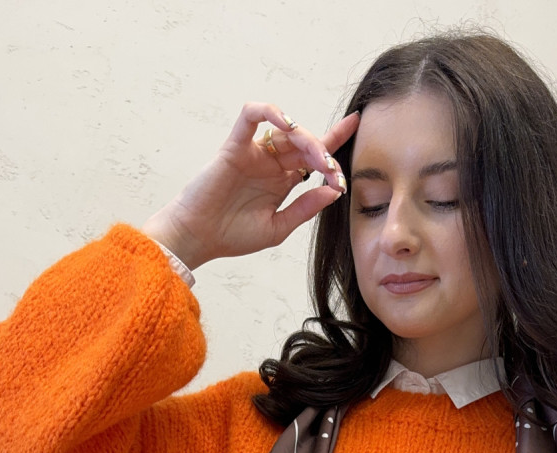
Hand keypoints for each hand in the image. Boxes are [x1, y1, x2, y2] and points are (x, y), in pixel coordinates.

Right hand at [141, 102, 359, 269]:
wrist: (198, 239)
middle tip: (334, 171)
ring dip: (306, 138)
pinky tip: (287, 122)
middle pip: (305, 143)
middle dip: (324, 152)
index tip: (357, 126)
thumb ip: (305, 209)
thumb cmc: (233, 236)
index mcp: (282, 181)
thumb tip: (334, 191)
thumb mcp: (278, 228)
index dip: (335, 139)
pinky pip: (251, 115)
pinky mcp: (235, 145)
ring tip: (318, 157)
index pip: (313, 156)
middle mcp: (270, 162)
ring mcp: (253, 151)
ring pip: (285, 129)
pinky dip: (269, 111)